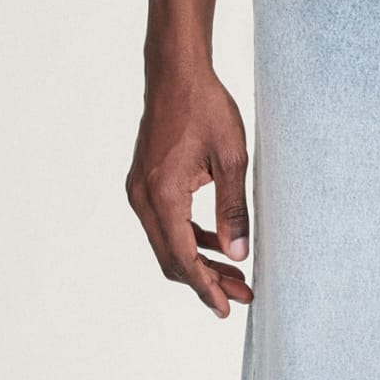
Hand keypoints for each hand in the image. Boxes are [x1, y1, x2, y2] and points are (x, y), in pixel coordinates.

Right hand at [126, 64, 253, 317]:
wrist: (176, 72)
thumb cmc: (205, 106)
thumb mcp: (230, 156)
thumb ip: (234, 208)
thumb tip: (239, 255)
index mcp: (163, 194)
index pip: (183, 258)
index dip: (206, 287)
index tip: (227, 308)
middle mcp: (143, 198)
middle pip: (172, 258)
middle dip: (206, 280)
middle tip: (240, 293)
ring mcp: (139, 190)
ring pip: (167, 243)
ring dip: (197, 261)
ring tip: (233, 273)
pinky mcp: (143, 182)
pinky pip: (163, 223)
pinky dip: (187, 237)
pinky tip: (213, 242)